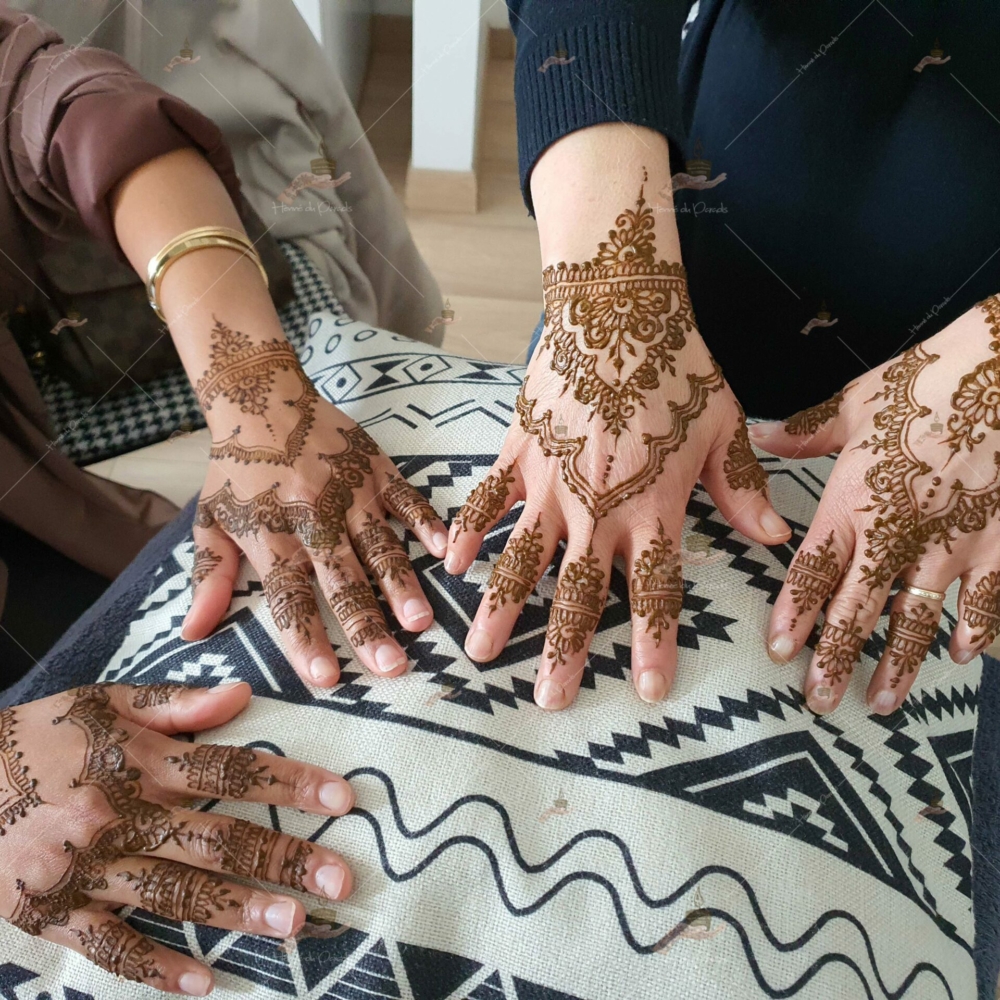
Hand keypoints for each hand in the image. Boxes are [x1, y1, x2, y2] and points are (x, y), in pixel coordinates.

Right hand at [0, 682, 355, 994]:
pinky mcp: (52, 914)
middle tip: (340, 877)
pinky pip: (109, 947)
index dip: (289, 783)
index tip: (343, 798)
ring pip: (173, 894)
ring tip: (293, 924)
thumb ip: (175, 702)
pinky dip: (154, 966)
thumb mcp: (102, 702)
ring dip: (236, 911)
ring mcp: (86, 870)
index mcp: (138, 761)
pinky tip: (201, 982)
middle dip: (282, 858)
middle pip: (214, 839)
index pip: (230, 770)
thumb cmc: (35, 738)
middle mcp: (120, 815)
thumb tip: (243, 694)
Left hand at [182, 318, 447, 685]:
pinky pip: (406, 498)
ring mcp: (349, 492)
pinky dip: (426, 523)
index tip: (326, 678)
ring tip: (420, 622)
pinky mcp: (376, 469)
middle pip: (341, 579)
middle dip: (366, 626)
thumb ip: (209, 578)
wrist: (262, 398)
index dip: (306, 637)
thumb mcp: (210, 521)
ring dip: (400, 585)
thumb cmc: (236, 469)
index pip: (289, 595)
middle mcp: (312, 517)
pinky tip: (446, 552)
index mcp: (271, 534)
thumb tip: (191, 634)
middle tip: (390, 666)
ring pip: (379, 545)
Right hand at [445, 154, 789, 709]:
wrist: (620, 309)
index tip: (648, 692)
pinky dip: (469, 531)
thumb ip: (740, 490)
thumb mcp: (724, 427)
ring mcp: (551, 481)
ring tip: (480, 652)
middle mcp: (598, 506)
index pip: (655, 590)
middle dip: (565, 649)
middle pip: (580, 591)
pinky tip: (451, 567)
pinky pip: (487, 498)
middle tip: (549, 700)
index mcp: (652, 506)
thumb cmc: (678, 368)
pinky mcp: (518, 451)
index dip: (654, 644)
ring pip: (523, 557)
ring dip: (502, 608)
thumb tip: (774, 541)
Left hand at [753, 294, 999, 714]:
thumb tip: (760, 434)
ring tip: (882, 702)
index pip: (813, 571)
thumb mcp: (859, 400)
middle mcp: (897, 533)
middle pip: (857, 608)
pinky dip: (978, 630)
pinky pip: (988, 599)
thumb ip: (807, 432)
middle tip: (819, 699)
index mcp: (854, 500)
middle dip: (836, 657)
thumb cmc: (932, 378)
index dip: (794, 614)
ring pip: (918, 618)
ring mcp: (952, 543)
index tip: (780, 652)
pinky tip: (967, 656)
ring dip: (899, 662)